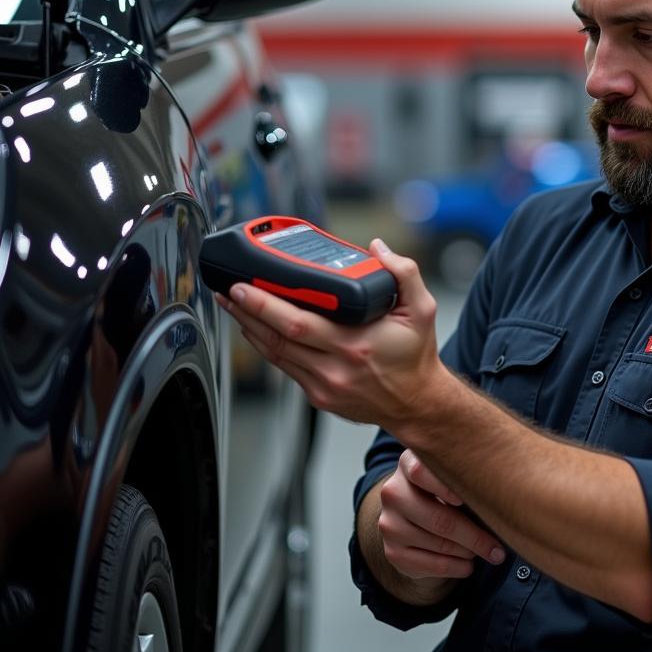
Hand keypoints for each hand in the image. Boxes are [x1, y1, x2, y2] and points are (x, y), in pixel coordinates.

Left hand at [219, 239, 452, 428]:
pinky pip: (285, 367)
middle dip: (248, 311)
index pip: (299, 322)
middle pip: (278, 337)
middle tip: (229, 290)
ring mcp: (324, 385)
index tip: (246, 285)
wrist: (417, 403)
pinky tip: (257, 330)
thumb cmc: (415, 356)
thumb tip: (378, 248)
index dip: (266, 304)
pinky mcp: (318, 395)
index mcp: (356, 343)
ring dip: (250, 328)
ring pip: (276, 354)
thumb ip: (404, 273)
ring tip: (234, 305)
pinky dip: (267, 346)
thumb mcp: (422, 310)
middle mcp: (336, 367)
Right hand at [378, 449, 504, 584]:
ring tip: (487, 552)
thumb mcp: (455, 477)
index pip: (420, 471)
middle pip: (438, 518)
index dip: (445, 486)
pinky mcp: (392, 551)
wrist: (417, 519)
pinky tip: (468, 565)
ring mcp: (389, 523)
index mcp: (408, 463)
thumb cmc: (449, 492)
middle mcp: (393, 492)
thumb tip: (506, 499)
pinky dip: (456, 567)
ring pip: (439, 544)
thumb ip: (469, 479)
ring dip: (468, 552)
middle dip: (474, 536)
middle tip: (499, 548)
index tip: (467, 499)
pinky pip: (431, 565)